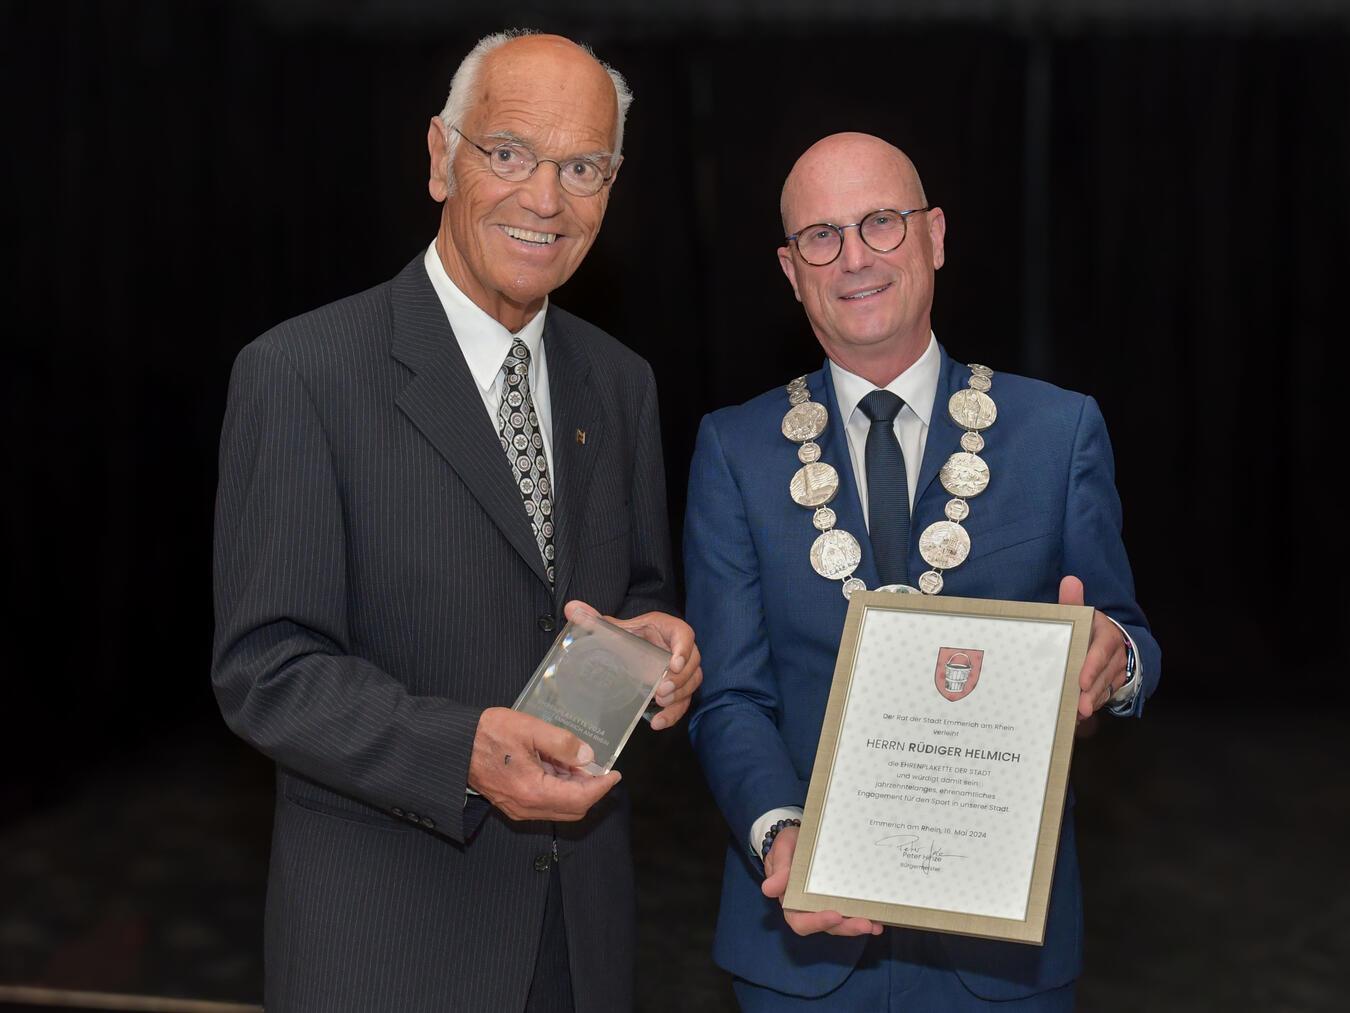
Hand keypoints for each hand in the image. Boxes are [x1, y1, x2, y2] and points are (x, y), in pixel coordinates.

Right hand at [467, 707, 619, 820]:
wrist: (454, 745)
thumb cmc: (487, 733)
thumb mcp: (529, 729)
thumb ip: (562, 743)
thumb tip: (588, 756)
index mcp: (533, 791)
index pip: (580, 799)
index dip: (601, 787)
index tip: (614, 774)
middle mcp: (526, 807)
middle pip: (572, 809)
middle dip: (591, 790)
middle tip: (600, 768)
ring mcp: (518, 808)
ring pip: (559, 807)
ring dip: (574, 789)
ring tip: (579, 763)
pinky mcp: (512, 804)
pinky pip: (544, 803)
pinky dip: (558, 789)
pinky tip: (559, 767)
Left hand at [564, 601, 702, 730]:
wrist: (629, 648)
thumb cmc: (627, 636)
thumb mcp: (612, 628)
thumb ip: (594, 620)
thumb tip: (571, 608)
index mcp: (667, 629)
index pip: (685, 635)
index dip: (683, 649)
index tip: (674, 664)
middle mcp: (679, 649)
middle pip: (693, 663)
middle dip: (680, 679)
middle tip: (661, 690)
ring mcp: (681, 671)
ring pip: (692, 683)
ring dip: (679, 696)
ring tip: (660, 703)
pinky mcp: (677, 689)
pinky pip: (683, 702)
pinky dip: (673, 714)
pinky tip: (658, 722)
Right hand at [761, 826, 883, 937]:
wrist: (800, 835)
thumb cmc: (788, 844)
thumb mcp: (782, 850)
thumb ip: (779, 868)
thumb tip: (769, 889)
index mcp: (791, 900)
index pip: (800, 920)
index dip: (817, 922)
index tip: (834, 915)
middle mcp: (809, 908)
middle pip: (826, 926)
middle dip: (846, 927)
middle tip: (865, 924)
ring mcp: (825, 904)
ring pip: (841, 923)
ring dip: (857, 925)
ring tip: (875, 925)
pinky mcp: (839, 898)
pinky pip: (850, 911)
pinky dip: (864, 916)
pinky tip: (880, 918)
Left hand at [1059, 576, 1128, 720]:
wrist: (1107, 639)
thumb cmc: (1087, 627)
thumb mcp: (1081, 613)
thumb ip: (1073, 601)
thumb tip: (1070, 581)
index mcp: (1107, 634)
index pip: (1102, 651)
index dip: (1093, 666)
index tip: (1081, 680)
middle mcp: (1116, 654)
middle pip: (1104, 675)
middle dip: (1091, 692)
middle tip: (1078, 706)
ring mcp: (1117, 671)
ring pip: (1105, 689)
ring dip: (1092, 702)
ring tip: (1077, 714)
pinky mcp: (1113, 684)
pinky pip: (1105, 697)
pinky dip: (1093, 705)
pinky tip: (1078, 716)